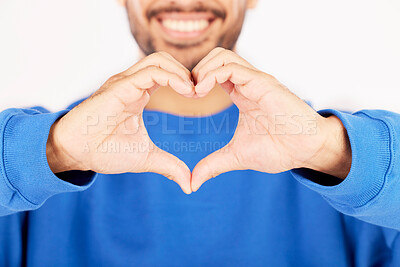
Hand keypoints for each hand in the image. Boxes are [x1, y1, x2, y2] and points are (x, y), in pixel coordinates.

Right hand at [46, 52, 194, 193]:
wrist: (76, 153)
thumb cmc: (105, 151)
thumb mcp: (146, 158)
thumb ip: (169, 166)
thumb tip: (189, 185)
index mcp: (138, 94)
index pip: (166, 74)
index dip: (186, 81)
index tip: (200, 97)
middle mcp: (132, 83)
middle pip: (165, 60)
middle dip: (186, 72)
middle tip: (200, 91)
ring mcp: (125, 82)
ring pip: (158, 60)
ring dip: (181, 72)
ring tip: (194, 91)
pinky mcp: (119, 86)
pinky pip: (150, 72)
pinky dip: (171, 77)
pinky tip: (185, 91)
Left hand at [191, 48, 350, 191]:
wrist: (307, 151)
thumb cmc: (279, 149)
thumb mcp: (237, 157)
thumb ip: (213, 165)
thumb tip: (192, 183)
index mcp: (241, 94)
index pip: (214, 72)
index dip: (196, 81)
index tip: (188, 99)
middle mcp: (248, 83)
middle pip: (216, 56)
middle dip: (196, 70)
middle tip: (189, 93)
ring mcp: (256, 81)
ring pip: (223, 55)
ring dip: (202, 70)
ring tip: (195, 92)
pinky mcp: (263, 83)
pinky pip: (232, 67)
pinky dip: (211, 74)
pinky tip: (202, 91)